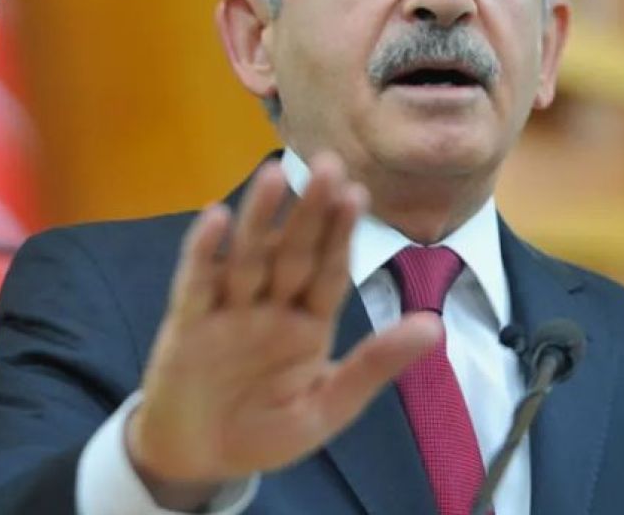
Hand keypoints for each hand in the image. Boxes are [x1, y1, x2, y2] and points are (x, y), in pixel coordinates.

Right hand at [127, 152, 441, 504]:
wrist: (199, 460)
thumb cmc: (264, 431)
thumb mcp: (328, 407)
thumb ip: (374, 365)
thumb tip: (436, 326)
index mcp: (308, 323)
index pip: (329, 270)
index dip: (342, 233)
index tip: (359, 192)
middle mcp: (269, 306)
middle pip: (291, 251)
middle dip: (309, 210)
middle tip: (328, 163)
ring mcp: (227, 311)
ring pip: (247, 257)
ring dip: (259, 218)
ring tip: (275, 174)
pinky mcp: (187, 324)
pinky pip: (195, 284)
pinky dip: (203, 252)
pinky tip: (213, 217)